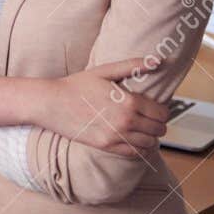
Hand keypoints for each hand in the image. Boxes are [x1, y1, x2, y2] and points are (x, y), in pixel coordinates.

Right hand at [42, 58, 168, 155]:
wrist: (50, 103)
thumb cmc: (75, 85)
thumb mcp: (104, 71)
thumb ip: (132, 65)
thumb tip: (157, 60)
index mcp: (129, 102)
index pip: (162, 113)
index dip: (162, 111)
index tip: (154, 109)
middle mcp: (126, 121)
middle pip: (159, 129)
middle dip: (157, 124)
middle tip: (148, 119)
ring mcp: (116, 135)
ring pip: (150, 143)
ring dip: (149, 137)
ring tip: (141, 130)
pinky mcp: (106, 146)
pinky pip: (135, 153)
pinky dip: (140, 148)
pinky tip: (134, 140)